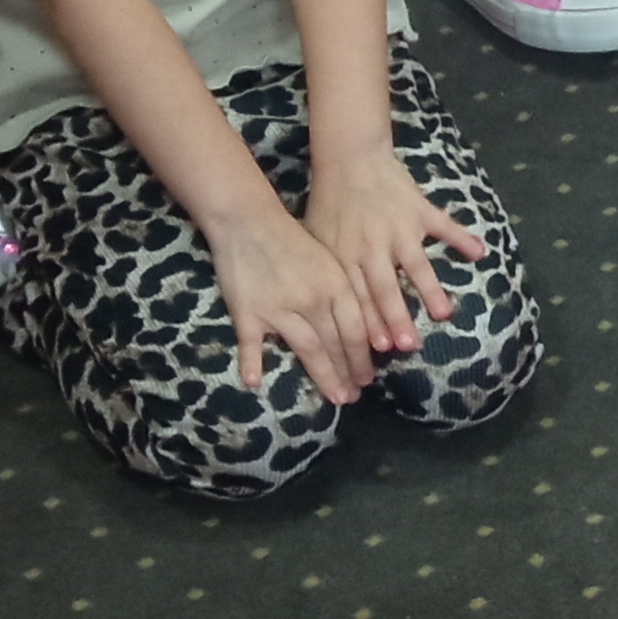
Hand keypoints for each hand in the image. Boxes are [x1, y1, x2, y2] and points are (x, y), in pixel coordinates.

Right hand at [202, 207, 381, 406]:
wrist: (250, 219)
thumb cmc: (293, 240)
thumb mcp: (330, 260)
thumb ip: (346, 292)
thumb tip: (367, 327)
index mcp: (335, 285)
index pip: (355, 329)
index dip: (363, 356)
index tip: (369, 377)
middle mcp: (312, 299)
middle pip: (335, 344)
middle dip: (348, 372)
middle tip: (354, 396)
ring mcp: (280, 307)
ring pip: (307, 349)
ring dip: (323, 376)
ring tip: (335, 398)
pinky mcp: (248, 310)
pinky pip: (251, 343)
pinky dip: (252, 363)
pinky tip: (254, 383)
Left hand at [304, 148, 489, 357]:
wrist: (350, 157)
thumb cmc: (330, 203)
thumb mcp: (317, 239)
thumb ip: (328, 272)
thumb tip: (332, 314)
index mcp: (346, 255)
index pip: (357, 296)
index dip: (368, 322)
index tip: (380, 348)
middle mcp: (372, 245)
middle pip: (384, 287)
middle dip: (396, 317)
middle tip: (409, 345)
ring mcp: (399, 228)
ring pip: (416, 263)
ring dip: (430, 289)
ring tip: (444, 314)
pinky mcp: (420, 209)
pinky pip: (444, 226)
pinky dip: (462, 238)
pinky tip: (479, 253)